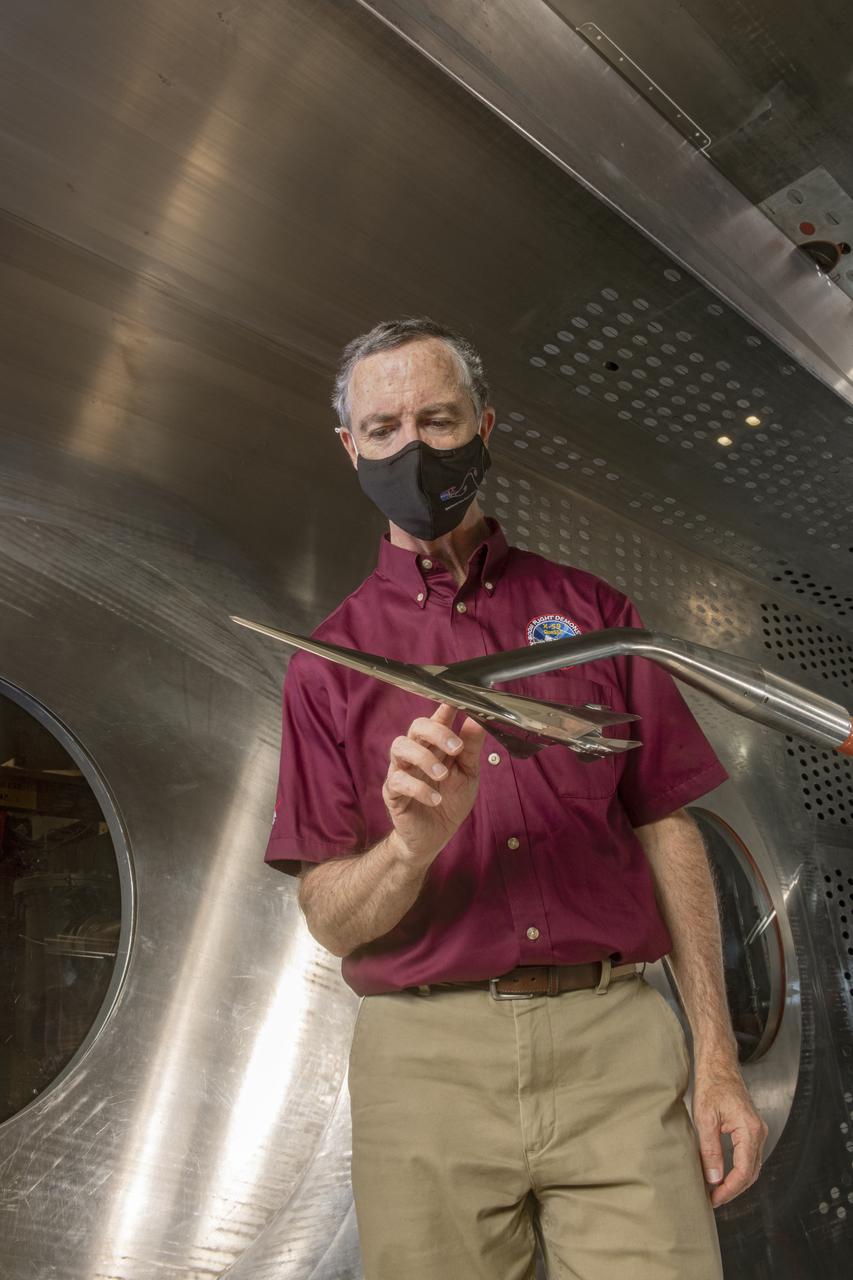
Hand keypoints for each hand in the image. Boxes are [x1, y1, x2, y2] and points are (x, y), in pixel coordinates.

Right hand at [382, 703, 485, 867]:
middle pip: (416, 727)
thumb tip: (478, 719)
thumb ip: (470, 748)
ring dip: (424, 758)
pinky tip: (435, 798)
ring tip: (442, 775)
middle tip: (456, 748)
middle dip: (436, 732)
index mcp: (436, 745)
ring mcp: (402, 770)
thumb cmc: (451, 800)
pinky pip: (397, 781)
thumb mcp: (468, 774)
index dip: (445, 705)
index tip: (457, 699)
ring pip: (400, 747)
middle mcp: (416, 752)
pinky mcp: (392, 792)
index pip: (437, 717)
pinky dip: (418, 788)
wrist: (434, 837)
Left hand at [692, 1055, 767, 1206]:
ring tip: (716, 1190)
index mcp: (750, 1130)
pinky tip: (724, 1174)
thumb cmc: (711, 1084)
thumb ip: (711, 1150)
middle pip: (751, 1172)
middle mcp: (759, 1132)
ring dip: (736, 1181)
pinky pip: (749, 1156)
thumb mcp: (705, 1118)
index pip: (743, 1171)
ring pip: (751, 1166)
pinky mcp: (752, 1129)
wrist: (719, 1064)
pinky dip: (738, 1169)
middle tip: (713, 1199)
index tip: (713, 1198)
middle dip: (733, 1189)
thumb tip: (714, 1178)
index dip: (729, 1189)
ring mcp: (758, 1131)